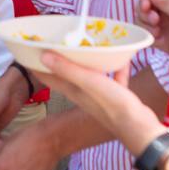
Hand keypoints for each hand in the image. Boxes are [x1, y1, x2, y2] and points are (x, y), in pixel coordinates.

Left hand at [36, 52, 161, 155]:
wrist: (140, 128)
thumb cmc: (113, 105)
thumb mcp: (89, 83)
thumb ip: (67, 70)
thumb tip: (42, 55)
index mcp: (73, 90)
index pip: (48, 76)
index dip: (36, 64)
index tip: (28, 50)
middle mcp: (83, 93)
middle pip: (67, 73)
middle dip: (61, 59)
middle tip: (57, 41)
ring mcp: (100, 96)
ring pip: (90, 75)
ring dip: (89, 62)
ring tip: (90, 46)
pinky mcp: (117, 97)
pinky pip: (114, 79)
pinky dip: (117, 69)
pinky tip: (123, 59)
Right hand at [137, 0, 168, 57]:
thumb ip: (163, 1)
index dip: (144, 0)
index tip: (146, 7)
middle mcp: (164, 11)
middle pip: (142, 9)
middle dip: (145, 14)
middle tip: (156, 21)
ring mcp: (162, 25)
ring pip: (142, 22)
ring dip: (146, 26)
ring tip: (158, 32)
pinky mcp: (160, 39)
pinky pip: (146, 36)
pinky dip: (148, 37)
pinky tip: (158, 39)